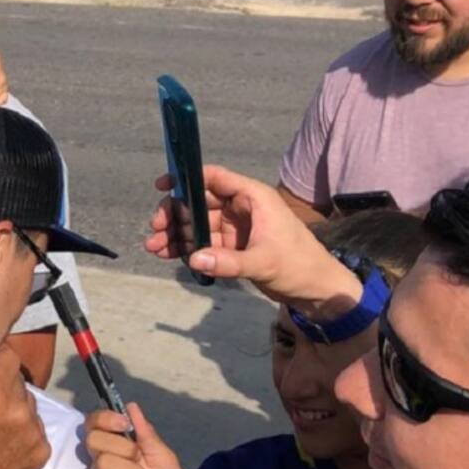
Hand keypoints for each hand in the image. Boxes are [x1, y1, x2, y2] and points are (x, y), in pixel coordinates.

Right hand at [0, 346, 50, 468]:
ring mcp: (34, 435)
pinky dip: (22, 430)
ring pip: (29, 406)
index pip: (9, 358)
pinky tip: (3, 440)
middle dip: (2, 386)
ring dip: (14, 408)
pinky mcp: (40, 453)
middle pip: (19, 382)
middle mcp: (20, 413)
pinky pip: (36, 429)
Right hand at [85, 404, 189, 468]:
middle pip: (94, 439)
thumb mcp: (165, 459)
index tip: (123, 423)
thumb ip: (148, 435)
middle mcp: (103, 460)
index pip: (94, 422)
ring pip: (104, 463)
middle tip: (138, 462)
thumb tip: (131, 407)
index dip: (104, 418)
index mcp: (117, 446)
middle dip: (123, 447)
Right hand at [144, 166, 362, 317]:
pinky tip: (168, 255)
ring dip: (176, 234)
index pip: (216, 178)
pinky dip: (187, 248)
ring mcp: (236, 228)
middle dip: (176, 214)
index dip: (188, 177)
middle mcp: (242, 208)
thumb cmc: (299, 265)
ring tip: (154, 247)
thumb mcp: (264, 262)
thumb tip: (195, 259)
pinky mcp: (233, 247)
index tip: (163, 185)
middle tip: (155, 228)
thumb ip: (229, 262)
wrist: (315, 290)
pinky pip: (204, 243)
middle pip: (200, 202)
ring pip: (198, 225)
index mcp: (254, 198)